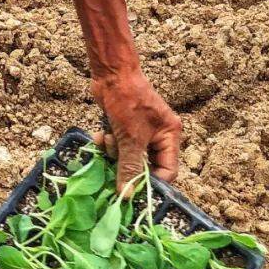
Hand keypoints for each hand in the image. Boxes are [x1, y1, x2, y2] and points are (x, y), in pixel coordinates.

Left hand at [91, 69, 181, 194]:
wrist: (110, 73)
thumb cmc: (126, 101)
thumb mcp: (130, 138)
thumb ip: (129, 167)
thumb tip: (127, 195)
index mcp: (169, 136)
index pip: (168, 171)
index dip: (151, 182)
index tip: (133, 190)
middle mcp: (158, 136)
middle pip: (145, 165)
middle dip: (127, 164)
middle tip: (113, 166)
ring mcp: (140, 132)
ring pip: (128, 156)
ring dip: (114, 151)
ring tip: (107, 139)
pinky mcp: (124, 128)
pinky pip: (118, 145)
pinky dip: (108, 142)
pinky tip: (100, 134)